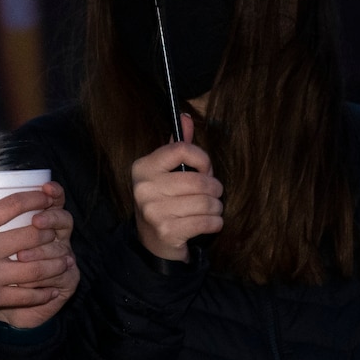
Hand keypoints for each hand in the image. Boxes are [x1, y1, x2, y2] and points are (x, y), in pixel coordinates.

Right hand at [0, 184, 75, 322]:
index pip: (12, 205)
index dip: (35, 199)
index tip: (46, 197)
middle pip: (32, 235)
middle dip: (50, 233)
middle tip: (57, 233)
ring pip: (37, 267)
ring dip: (55, 264)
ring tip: (65, 261)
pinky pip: (26, 296)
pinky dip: (43, 294)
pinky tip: (53, 291)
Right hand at [133, 114, 223, 261]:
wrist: (152, 242)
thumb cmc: (165, 200)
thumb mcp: (167, 172)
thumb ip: (178, 146)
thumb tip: (186, 117)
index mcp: (143, 167)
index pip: (182, 150)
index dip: (203, 159)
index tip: (205, 169)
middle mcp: (144, 188)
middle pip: (199, 181)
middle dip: (215, 188)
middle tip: (214, 193)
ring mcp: (154, 211)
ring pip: (206, 202)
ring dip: (217, 207)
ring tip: (213, 209)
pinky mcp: (167, 231)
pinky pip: (207, 222)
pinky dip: (216, 222)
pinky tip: (211, 222)